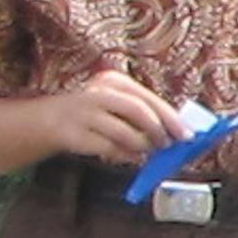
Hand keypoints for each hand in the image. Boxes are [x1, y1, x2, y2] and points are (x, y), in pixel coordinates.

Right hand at [27, 68, 186, 165]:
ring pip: (125, 132)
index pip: (147, 98)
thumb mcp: (117, 103)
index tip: (186, 134)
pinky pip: (110, 148)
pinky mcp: (75, 135)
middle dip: (159, 131)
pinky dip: (126, 155)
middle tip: (170, 145)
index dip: (170, 117)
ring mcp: (85, 113)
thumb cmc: (95, 113)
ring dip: (143, 146)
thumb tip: (178, 130)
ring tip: (149, 150)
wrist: (51, 120)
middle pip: (138, 111)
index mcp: (113, 81)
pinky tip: (131, 156)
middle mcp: (98, 93)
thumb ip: (144, 112)